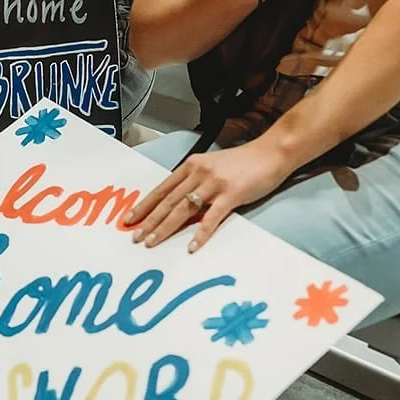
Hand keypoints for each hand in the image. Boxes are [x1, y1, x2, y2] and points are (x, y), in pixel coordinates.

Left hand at [124, 140, 291, 251]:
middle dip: (149, 221)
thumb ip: (194, 181)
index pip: (162, 188)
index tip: (130, 220)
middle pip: (168, 200)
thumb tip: (176, 202)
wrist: (270, 153)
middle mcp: (198, 172)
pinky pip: (212, 216)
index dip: (145, 205)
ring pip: (184, 208)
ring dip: (166, 227)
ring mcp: (214, 183)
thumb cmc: (241, 163)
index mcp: (191, 165)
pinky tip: (192, 246)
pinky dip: (201, 233)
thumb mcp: (211, 167)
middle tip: (135, 237)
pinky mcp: (231, 194)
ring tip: (152, 242)